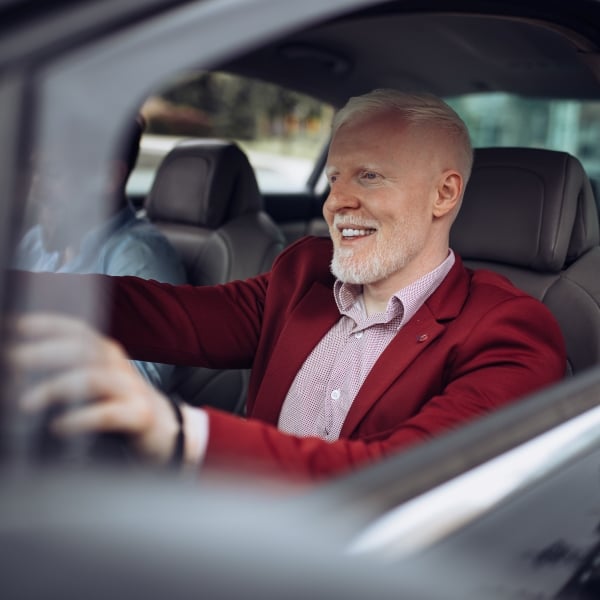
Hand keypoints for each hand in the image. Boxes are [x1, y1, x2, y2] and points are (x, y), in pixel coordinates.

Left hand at [6, 313, 179, 464]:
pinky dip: (80, 419)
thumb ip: (70, 372)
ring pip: (93, 379)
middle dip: (43, 353)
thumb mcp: (98, 382)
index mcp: (106, 353)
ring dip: (55, 388)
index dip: (48, 325)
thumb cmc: (119, 405)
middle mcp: (119, 365)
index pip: (78, 330)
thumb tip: (20, 373)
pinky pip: (108, 414)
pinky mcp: (139, 415)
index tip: (16, 325)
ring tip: (25, 403)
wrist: (165, 429)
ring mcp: (132, 389)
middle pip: (82, 350)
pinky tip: (58, 426)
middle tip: (12, 360)